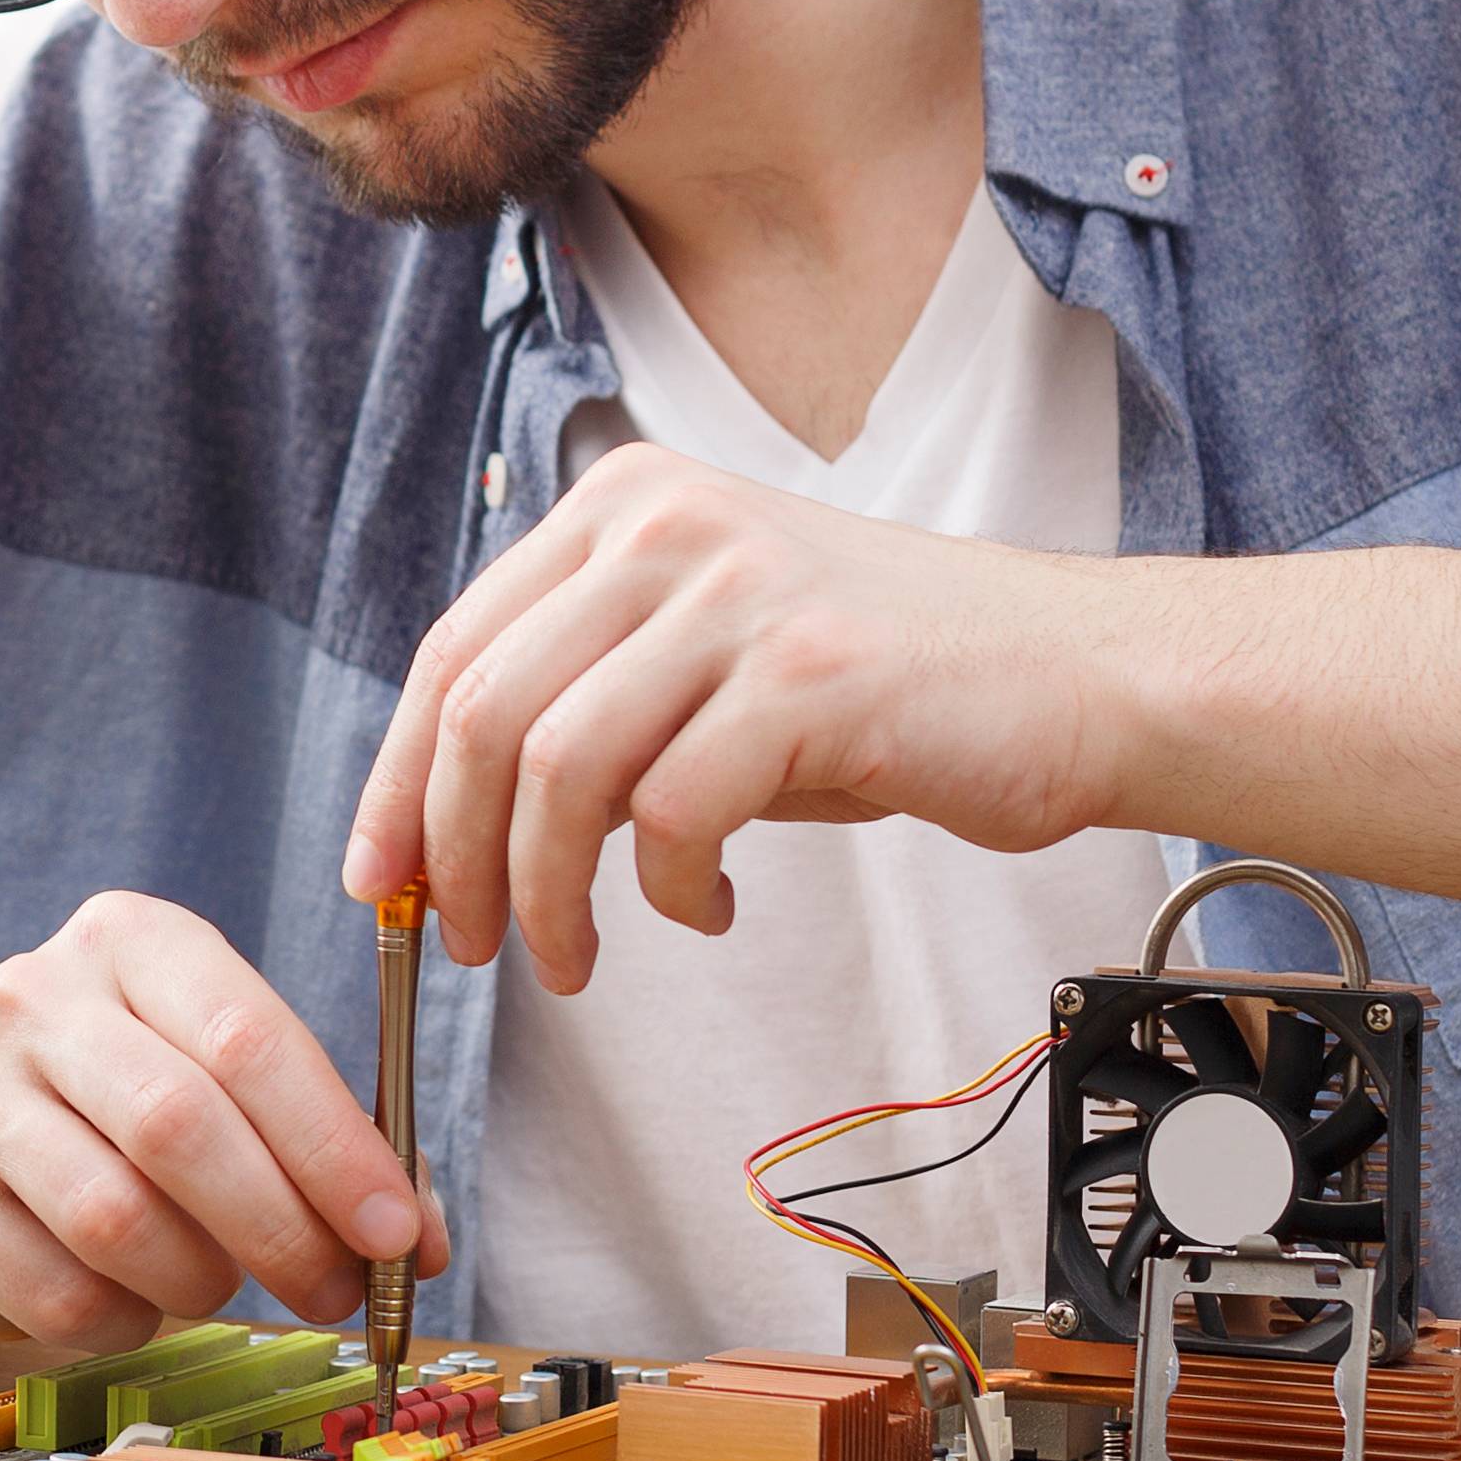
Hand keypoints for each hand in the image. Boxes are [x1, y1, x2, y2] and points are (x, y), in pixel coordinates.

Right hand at [0, 891, 439, 1344]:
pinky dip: (124, 1320)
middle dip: (281, 1228)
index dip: (335, 1148)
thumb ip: (329, 1140)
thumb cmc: (128, 1100)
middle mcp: (33, 996)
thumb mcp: (226, 1074)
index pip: (248, 1039)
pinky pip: (59, 1293)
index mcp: (130, 940)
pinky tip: (131, 1294)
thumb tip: (412, 1242)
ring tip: (216, 1281)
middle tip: (334, 1288)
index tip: (394, 1231)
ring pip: (117, 1221)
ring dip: (199, 1280)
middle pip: (180, 1128)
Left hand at [344, 444, 1126, 989]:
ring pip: (561, 770)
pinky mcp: (811, 674)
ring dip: (545, 894)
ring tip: (570, 958)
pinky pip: (675, 815)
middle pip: (485, 713)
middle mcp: (668, 524)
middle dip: (455, 855)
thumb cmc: (888, 691)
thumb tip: (445, 830)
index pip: (456, 650)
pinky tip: (703, 910)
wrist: (1080, 677)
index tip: (381, 878)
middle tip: (469, 946)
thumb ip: (591, 708)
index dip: (396, 780)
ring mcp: (741, 591)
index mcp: (623, 503)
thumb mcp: (709, 661)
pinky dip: (668, 890)